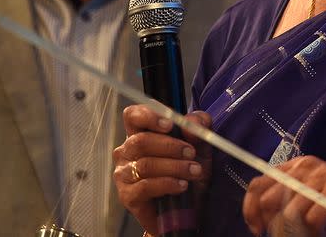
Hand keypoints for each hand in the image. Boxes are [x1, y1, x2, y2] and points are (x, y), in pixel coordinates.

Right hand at [113, 105, 212, 231]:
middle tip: (191, 153)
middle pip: (140, 140)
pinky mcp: (127, 195)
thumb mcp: (202, 148)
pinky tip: (182, 186)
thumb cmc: (189, 174)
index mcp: (140, 134)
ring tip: (194, 171)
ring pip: (145, 164)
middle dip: (170, 146)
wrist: (188, 210)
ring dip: (174, 166)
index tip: (170, 124)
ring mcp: (124, 174)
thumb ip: (199, 129)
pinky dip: (167, 184)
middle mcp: (127, 152)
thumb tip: (191, 122)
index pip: (133, 116)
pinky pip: (145, 186)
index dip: (148, 116)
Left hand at [242, 156, 325, 236]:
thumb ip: (285, 202)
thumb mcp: (308, 198)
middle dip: (275, 224)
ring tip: (315, 232)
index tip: (257, 230)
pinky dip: (317, 230)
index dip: (251, 210)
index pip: (258, 185)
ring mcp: (324, 177)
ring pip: (291, 212)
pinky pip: (313, 218)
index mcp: (296, 166)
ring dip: (299, 231)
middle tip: (290, 235)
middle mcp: (308, 167)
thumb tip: (258, 220)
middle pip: (270, 200)